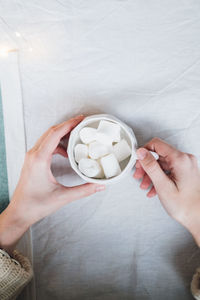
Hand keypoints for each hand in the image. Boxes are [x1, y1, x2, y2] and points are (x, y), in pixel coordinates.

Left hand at [0, 115, 104, 253]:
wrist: (20, 212)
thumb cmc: (36, 204)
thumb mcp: (63, 197)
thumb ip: (84, 190)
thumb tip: (99, 185)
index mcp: (39, 159)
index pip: (55, 134)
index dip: (69, 124)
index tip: (80, 119)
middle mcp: (33, 155)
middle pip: (51, 132)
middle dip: (67, 125)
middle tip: (81, 123)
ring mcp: (31, 157)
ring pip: (47, 137)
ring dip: (61, 134)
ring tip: (75, 135)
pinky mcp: (32, 161)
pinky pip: (45, 146)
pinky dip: (57, 144)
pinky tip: (65, 153)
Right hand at [133, 138, 199, 244]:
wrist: (198, 217)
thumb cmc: (184, 205)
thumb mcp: (162, 185)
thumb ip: (151, 166)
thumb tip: (141, 152)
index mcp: (180, 159)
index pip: (156, 144)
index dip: (144, 152)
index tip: (137, 161)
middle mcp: (185, 159)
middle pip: (159, 155)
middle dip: (146, 165)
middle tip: (139, 175)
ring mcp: (186, 165)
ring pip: (162, 163)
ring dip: (151, 173)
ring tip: (145, 185)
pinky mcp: (185, 172)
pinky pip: (168, 170)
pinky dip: (159, 177)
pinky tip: (154, 188)